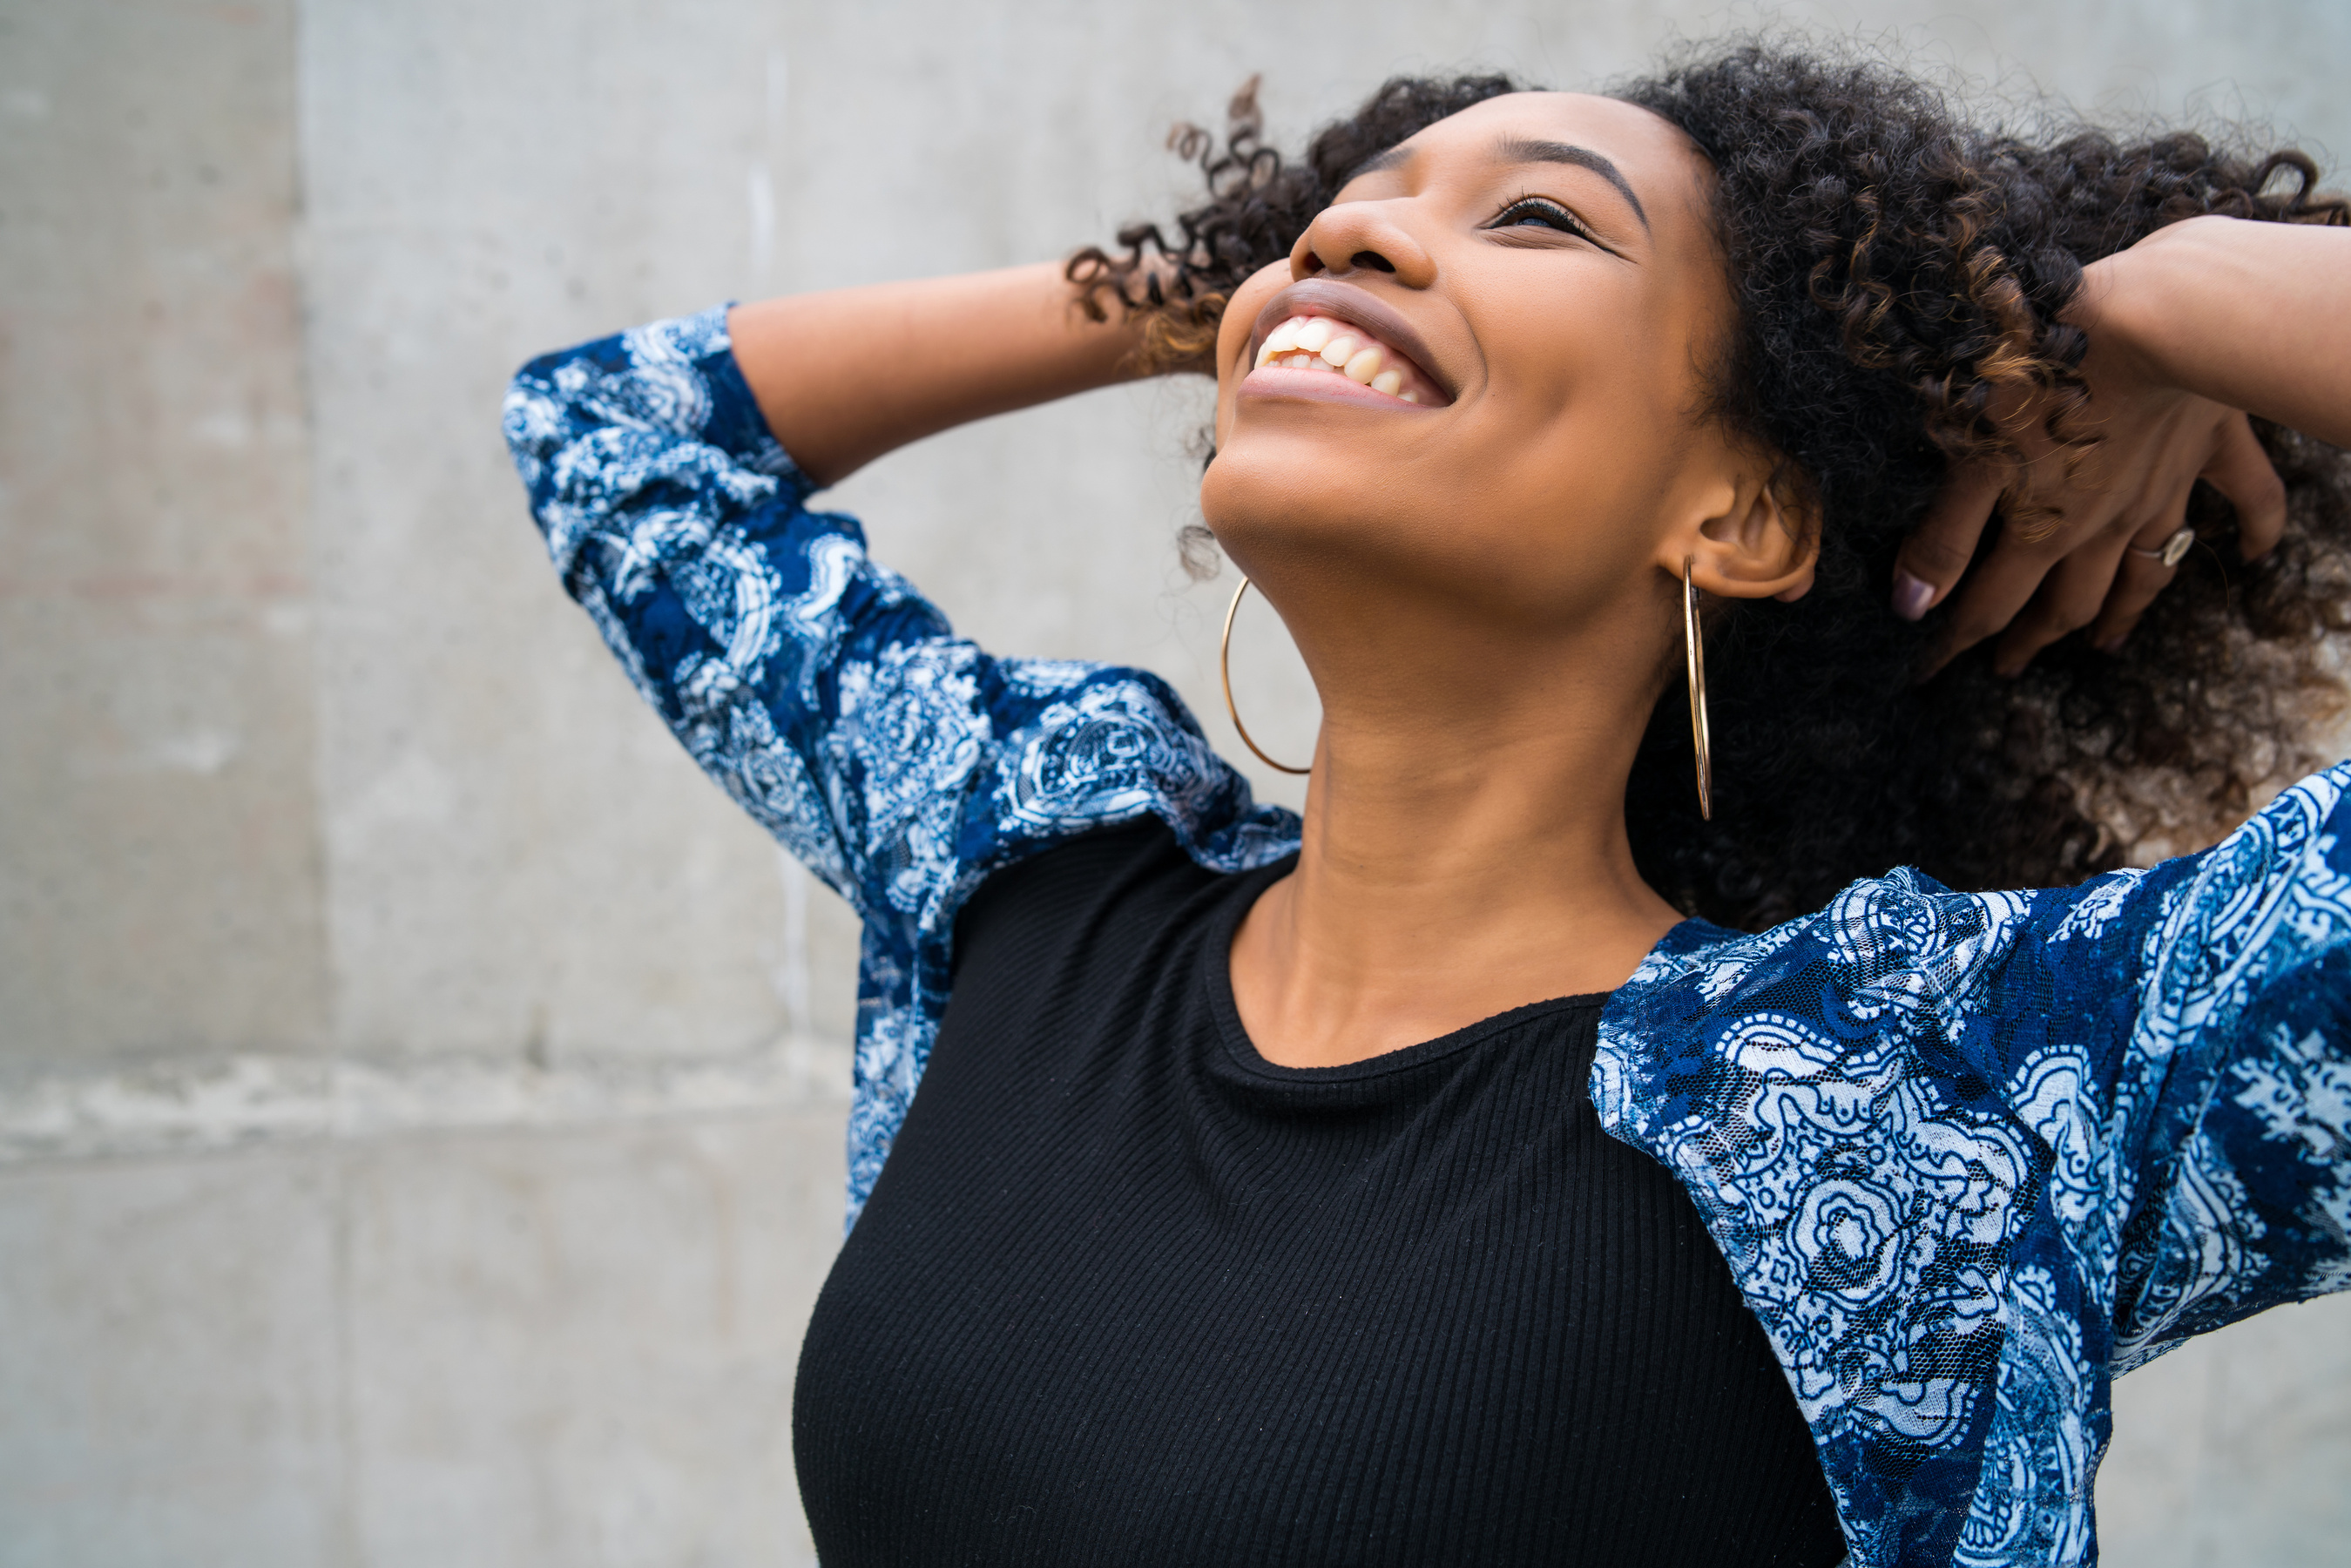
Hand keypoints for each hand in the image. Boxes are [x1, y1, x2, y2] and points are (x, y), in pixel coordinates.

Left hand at [1892, 250, 2287, 676]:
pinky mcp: (2212, 442)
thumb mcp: (1972, 453)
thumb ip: (1947, 535)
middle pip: (2068, 600)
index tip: (1931, 672)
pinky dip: (2258, 527)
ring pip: (2147, 570)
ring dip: (2123, 611)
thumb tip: (1913, 607)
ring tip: (2104, 645)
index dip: (1957, 642)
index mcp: (2045, 526)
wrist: (2152, 316)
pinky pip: (2248, 495)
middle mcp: (2108, 521)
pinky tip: (2258, 552)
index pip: (1991, 604)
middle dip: (2033, 637)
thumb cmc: (2043, 373)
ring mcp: (2166, 486)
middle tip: (2010, 666)